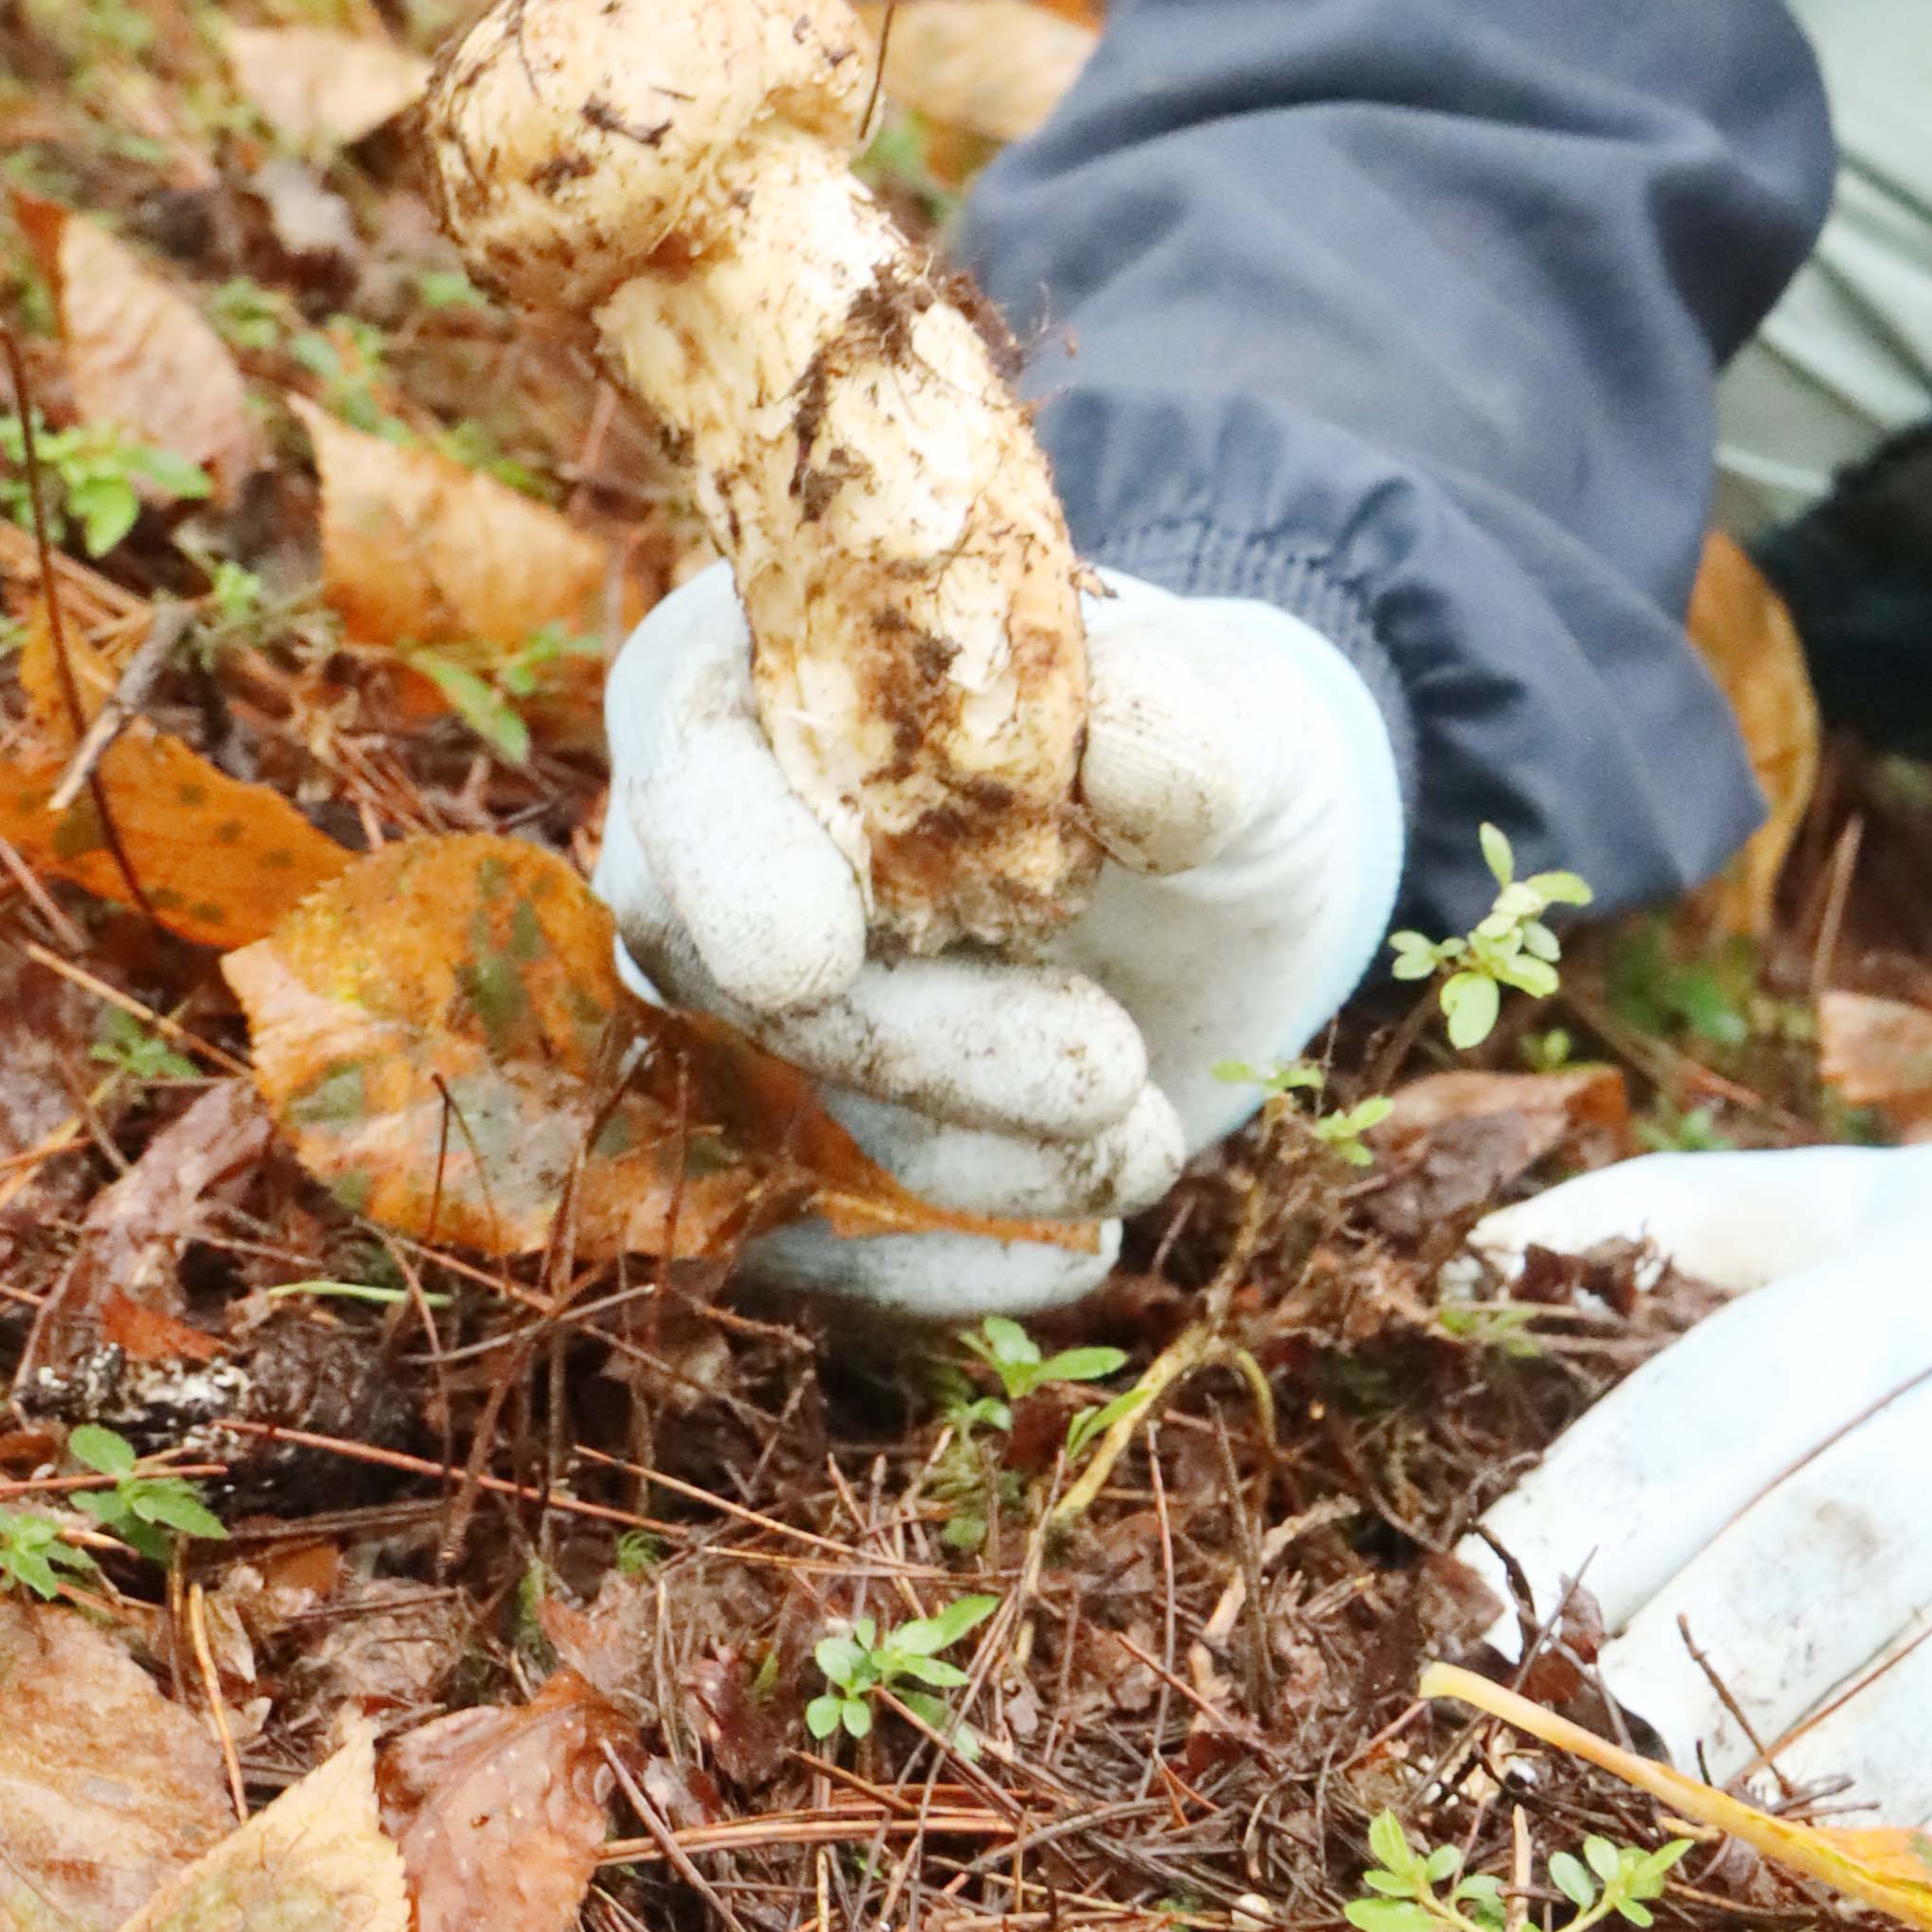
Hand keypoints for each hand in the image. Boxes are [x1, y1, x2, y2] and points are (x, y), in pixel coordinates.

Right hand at [597, 559, 1402, 1325]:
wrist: (1221, 892)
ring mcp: (731, 1005)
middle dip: (916, 1041)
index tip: (811, 958)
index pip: (693, 748)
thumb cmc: (1204, 751)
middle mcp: (714, 836)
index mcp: (777, 666)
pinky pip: (805, 1238)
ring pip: (776, 1114)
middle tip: (1107, 1071)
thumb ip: (1192, 720)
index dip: (731, 857)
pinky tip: (1070, 1253)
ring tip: (1146, 1145)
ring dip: (962, 1156)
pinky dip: (933, 1264)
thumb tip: (1129, 763)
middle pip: (725, 964)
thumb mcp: (1238, 717)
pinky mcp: (778, 1142)